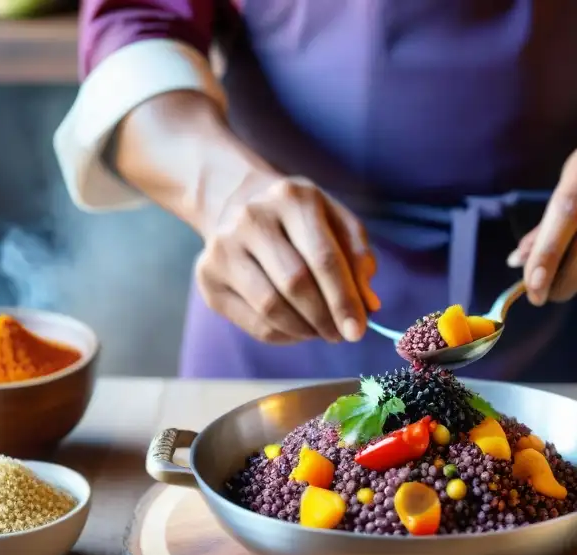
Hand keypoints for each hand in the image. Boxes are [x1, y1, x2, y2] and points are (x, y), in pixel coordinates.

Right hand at [195, 175, 379, 343]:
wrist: (234, 199)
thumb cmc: (298, 218)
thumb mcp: (335, 221)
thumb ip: (358, 258)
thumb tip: (368, 305)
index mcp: (292, 198)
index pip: (323, 258)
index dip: (344, 299)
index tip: (359, 330)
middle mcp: (252, 218)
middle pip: (295, 285)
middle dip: (325, 318)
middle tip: (341, 335)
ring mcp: (223, 247)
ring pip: (271, 307)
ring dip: (305, 330)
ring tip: (322, 330)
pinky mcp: (207, 276)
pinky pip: (253, 322)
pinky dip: (284, 334)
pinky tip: (297, 328)